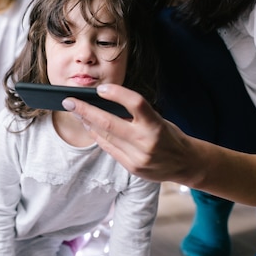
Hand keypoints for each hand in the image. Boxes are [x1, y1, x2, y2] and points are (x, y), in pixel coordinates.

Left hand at [62, 83, 198, 184]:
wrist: (186, 163)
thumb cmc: (170, 136)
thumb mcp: (158, 120)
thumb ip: (135, 115)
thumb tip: (105, 104)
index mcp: (156, 125)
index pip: (136, 103)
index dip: (117, 94)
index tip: (100, 89)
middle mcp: (146, 141)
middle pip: (109, 122)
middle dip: (85, 110)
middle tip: (69, 101)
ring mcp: (138, 157)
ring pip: (105, 136)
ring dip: (87, 123)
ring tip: (76, 112)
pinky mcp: (132, 167)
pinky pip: (109, 149)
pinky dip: (97, 137)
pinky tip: (89, 127)